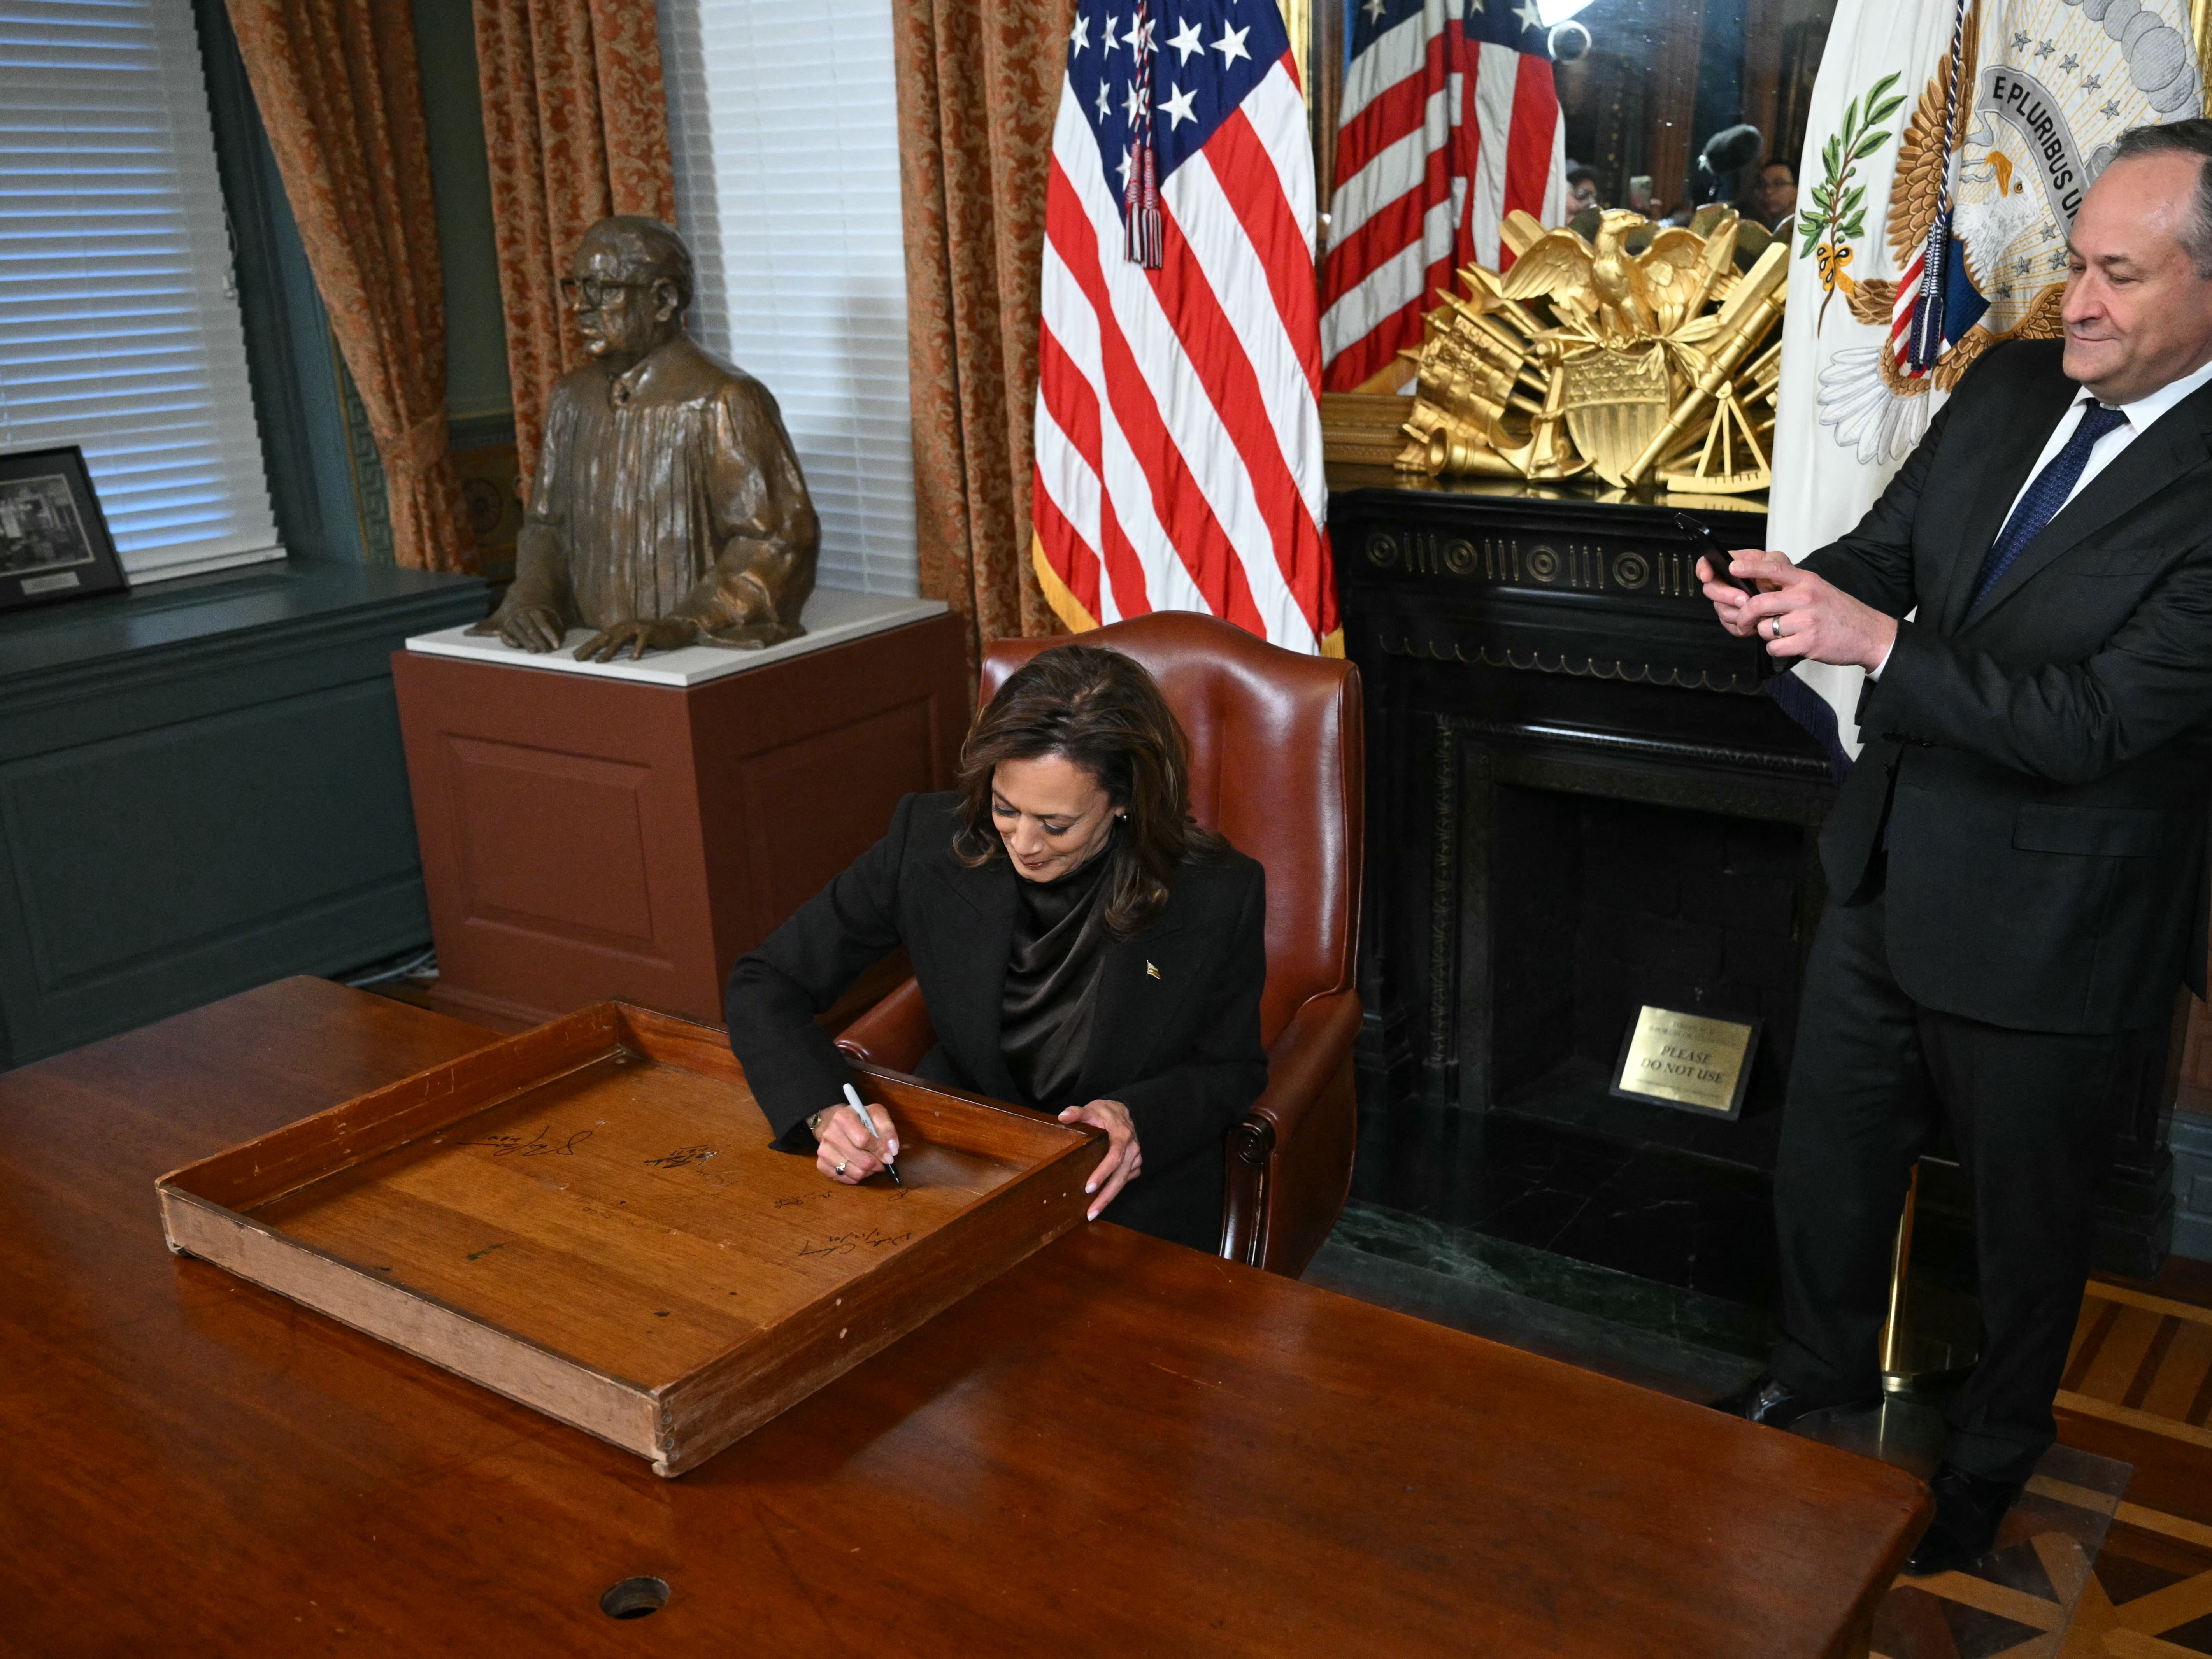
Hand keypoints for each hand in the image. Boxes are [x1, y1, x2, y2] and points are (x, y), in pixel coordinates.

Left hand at [468, 605, 566, 652]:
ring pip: (537, 625)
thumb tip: (469, 632)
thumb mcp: (501, 611)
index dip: (513, 637)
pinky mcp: (543, 607)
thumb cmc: (515, 601)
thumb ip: (489, 625)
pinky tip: (557, 640)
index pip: (510, 628)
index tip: (516, 645)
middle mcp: (519, 612)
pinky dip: (552, 631)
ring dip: (544, 637)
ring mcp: (531, 609)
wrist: (532, 582)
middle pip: (525, 628)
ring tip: (550, 648)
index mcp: (508, 615)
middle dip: (531, 640)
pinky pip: (548, 621)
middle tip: (538, 651)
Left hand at [573, 617, 701, 661]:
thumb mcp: (633, 640)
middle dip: (591, 648)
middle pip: (605, 637)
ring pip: (621, 639)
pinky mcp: (651, 631)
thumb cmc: (653, 637)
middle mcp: (626, 625)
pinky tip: (633, 659)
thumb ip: (620, 644)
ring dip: (610, 650)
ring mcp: (638, 627)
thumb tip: (601, 654)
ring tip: (600, 661)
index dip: (587, 647)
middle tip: (579, 658)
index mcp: (620, 628)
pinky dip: (638, 649)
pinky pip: (643, 641)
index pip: (600, 638)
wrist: (676, 628)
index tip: (575, 657)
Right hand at [814, 1102, 898, 1183]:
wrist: (834, 1123)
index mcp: (843, 1118)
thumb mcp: (875, 1114)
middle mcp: (830, 1134)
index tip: (889, 1154)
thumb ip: (887, 1128)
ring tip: (870, 1163)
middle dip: (877, 1164)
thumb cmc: (859, 1119)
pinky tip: (858, 1166)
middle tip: (882, 1161)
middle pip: (861, 1160)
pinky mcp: (821, 1164)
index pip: (864, 1140)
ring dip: (868, 1172)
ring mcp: (823, 1151)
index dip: (880, 1149)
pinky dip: (856, 1177)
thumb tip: (892, 1150)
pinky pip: (844, 1179)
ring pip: (855, 1173)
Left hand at [1056, 1098, 1139, 1220]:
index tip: (1089, 1187)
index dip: (1103, 1173)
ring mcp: (1135, 1158)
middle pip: (1119, 1177)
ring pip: (1122, 1182)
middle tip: (1091, 1212)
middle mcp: (1132, 1149)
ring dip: (1108, 1198)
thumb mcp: (1091, 1109)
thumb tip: (1063, 1116)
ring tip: (1093, 1212)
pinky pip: (1124, 1181)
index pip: (1114, 1157)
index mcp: (1122, 1135)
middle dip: (1105, 1196)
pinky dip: (1113, 1191)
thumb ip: (1077, 1113)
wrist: (1123, 1113)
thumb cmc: (1106, 1113)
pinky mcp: (1134, 1166)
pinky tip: (1101, 1200)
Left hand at [1698, 550, 1897, 670]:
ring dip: (1766, 634)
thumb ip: (1790, 587)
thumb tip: (1755, 590)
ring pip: (1765, 628)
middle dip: (1744, 616)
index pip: (1773, 568)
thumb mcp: (1816, 589)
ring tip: (1783, 633)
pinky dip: (1777, 649)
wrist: (1868, 634)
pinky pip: (1774, 647)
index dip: (1750, 567)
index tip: (1732, 567)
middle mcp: (1805, 597)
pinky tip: (1791, 645)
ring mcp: (1807, 620)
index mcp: (1806, 580)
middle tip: (1742, 623)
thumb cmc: (1838, 612)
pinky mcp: (1808, 641)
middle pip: (1758, 604)